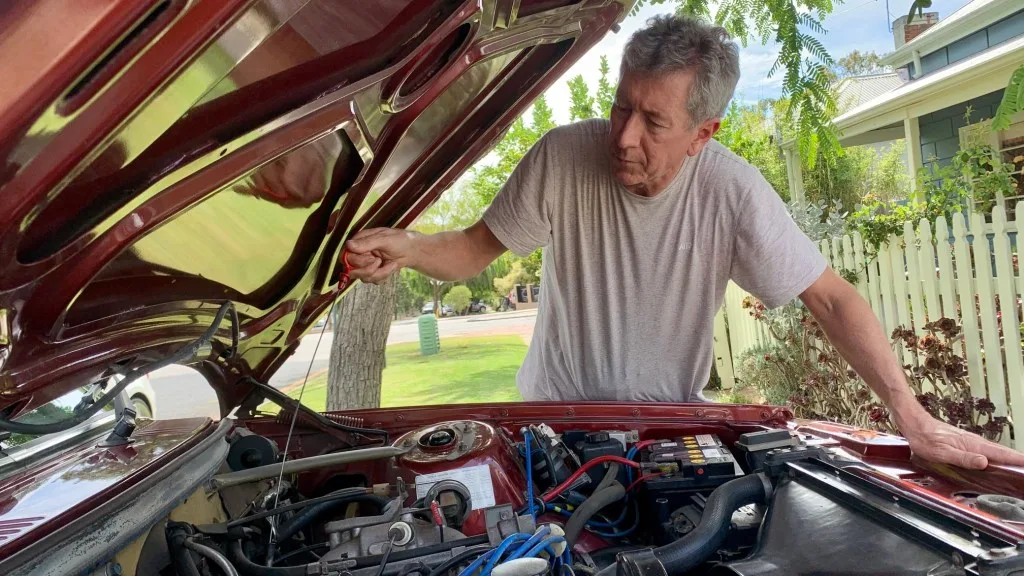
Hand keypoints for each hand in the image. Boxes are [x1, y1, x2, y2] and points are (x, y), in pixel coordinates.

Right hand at [343, 228, 418, 283]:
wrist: (412, 251)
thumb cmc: (400, 241)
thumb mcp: (384, 239)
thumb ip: (367, 243)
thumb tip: (349, 245)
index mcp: (360, 241)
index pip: (346, 257)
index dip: (357, 261)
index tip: (371, 258)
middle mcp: (360, 253)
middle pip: (352, 270)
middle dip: (370, 269)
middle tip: (380, 261)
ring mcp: (366, 264)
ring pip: (364, 278)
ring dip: (381, 273)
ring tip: (391, 264)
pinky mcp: (373, 272)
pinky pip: (373, 281)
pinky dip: (385, 276)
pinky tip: (392, 267)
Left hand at [900, 413, 1023, 469]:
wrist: (914, 424)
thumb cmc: (925, 439)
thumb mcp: (943, 452)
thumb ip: (964, 458)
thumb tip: (985, 462)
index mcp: (972, 445)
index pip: (1000, 454)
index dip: (1016, 460)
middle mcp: (974, 442)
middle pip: (1001, 452)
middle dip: (1017, 459)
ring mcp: (970, 441)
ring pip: (994, 451)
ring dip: (1008, 458)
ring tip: (1019, 466)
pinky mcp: (964, 442)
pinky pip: (985, 450)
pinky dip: (996, 456)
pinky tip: (996, 461)